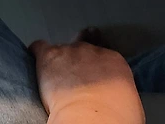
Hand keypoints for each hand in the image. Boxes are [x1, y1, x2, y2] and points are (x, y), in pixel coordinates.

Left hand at [29, 40, 143, 123]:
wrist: (92, 118)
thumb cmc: (114, 117)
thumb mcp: (129, 102)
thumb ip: (118, 90)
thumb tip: (113, 96)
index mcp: (114, 61)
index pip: (103, 55)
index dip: (95, 66)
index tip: (91, 77)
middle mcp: (91, 50)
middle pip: (81, 47)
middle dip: (76, 61)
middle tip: (73, 77)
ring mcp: (69, 51)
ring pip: (60, 49)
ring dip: (57, 62)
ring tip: (54, 77)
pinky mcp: (49, 56)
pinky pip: (39, 46)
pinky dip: (36, 53)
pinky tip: (35, 61)